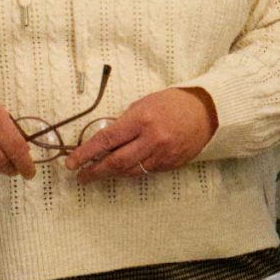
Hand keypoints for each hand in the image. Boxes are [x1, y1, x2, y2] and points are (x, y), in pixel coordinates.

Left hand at [65, 87, 215, 182]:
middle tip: (82, 176)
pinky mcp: (172, 163)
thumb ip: (124, 123)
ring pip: (131, 171)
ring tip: (100, 174)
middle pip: (116, 163)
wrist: (207, 111)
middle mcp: (152, 140)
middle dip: (95, 172)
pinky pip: (147, 171)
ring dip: (112, 174)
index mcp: (142, 120)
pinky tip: (127, 167)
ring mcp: (164, 154)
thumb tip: (105, 141)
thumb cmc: (173, 103)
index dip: (86, 153)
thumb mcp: (143, 104)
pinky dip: (134, 170)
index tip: (71, 163)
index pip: (106, 140)